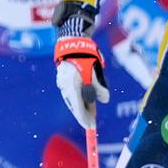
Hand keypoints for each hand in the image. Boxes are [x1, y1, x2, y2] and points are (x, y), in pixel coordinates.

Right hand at [53, 2, 106, 127]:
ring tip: (91, 113)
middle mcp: (64, 86)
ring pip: (73, 99)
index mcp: (71, 85)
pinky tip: (86, 100)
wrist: (71, 40)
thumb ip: (99, 87)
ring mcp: (63, 82)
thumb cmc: (84, 55)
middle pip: (74, 105)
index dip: (84, 118)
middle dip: (84, 114)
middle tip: (92, 122)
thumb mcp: (95, 72)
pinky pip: (72, 93)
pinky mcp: (64, 79)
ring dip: (82, 106)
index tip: (91, 126)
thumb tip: (104, 100)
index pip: (78, 107)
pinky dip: (79, 98)